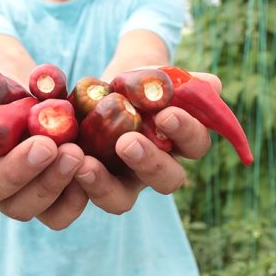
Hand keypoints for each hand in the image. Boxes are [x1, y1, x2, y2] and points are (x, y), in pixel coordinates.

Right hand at [0, 50, 88, 229]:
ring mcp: (13, 196)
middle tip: (45, 146)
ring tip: (75, 153)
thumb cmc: (3, 88)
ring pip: (22, 207)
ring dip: (50, 184)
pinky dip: (74, 198)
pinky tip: (90, 170)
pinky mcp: (47, 202)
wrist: (37, 99)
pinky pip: (57, 215)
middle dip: (16, 171)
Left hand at [74, 72, 221, 213]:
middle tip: (127, 142)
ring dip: (105, 185)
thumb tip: (212, 85)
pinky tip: (64, 162)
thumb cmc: (142, 83)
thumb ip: (184, 81)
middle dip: (149, 163)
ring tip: (86, 163)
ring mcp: (123, 181)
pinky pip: (85, 196)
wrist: (107, 87)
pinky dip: (75, 183)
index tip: (166, 114)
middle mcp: (157, 168)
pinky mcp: (91, 183)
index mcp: (182, 143)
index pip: (195, 144)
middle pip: (167, 181)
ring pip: (122, 200)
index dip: (185, 132)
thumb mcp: (160, 76)